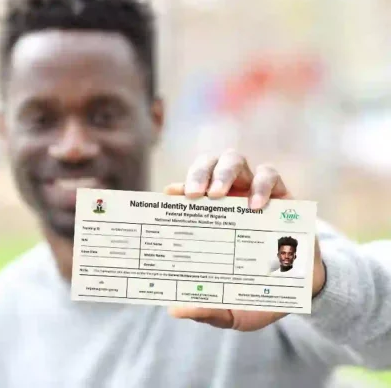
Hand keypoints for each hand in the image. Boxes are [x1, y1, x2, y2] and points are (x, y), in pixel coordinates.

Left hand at [163, 150, 324, 331]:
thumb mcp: (233, 309)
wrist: (303, 291)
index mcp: (208, 219)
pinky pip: (270, 175)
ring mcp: (253, 192)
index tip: (168, 195)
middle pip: (208, 166)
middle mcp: (227, 199)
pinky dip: (262, 185)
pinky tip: (257, 206)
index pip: (187, 194)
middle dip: (198, 173)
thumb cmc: (259, 294)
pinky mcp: (281, 195)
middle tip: (194, 195)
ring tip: (218, 195)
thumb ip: (207, 309)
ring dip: (224, 172)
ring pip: (235, 161)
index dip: (177, 189)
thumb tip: (175, 310)